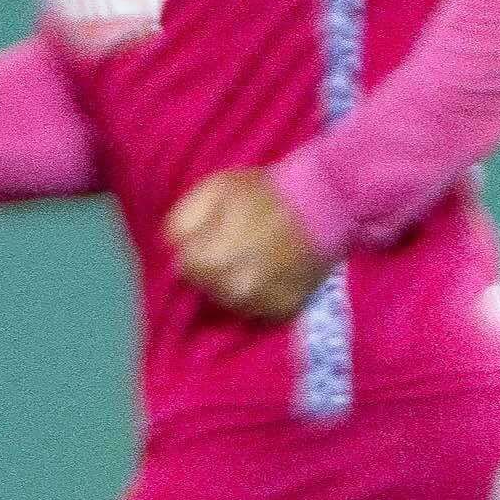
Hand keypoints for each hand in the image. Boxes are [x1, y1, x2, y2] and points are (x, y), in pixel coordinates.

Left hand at [164, 167, 329, 319]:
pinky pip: (259, 310)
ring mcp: (261, 303)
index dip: (195, 251)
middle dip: (212, 269)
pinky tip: (268, 273)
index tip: (208, 238)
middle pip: (207, 289)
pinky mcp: (284, 310)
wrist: (325, 202)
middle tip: (231, 246)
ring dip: (233, 285)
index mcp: (212, 260)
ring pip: (232, 303)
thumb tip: (173, 248)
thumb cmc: (265, 191)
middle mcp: (235, 290)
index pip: (185, 270)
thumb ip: (184, 220)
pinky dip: (259, 295)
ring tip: (250, 259)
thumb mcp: (214, 189)